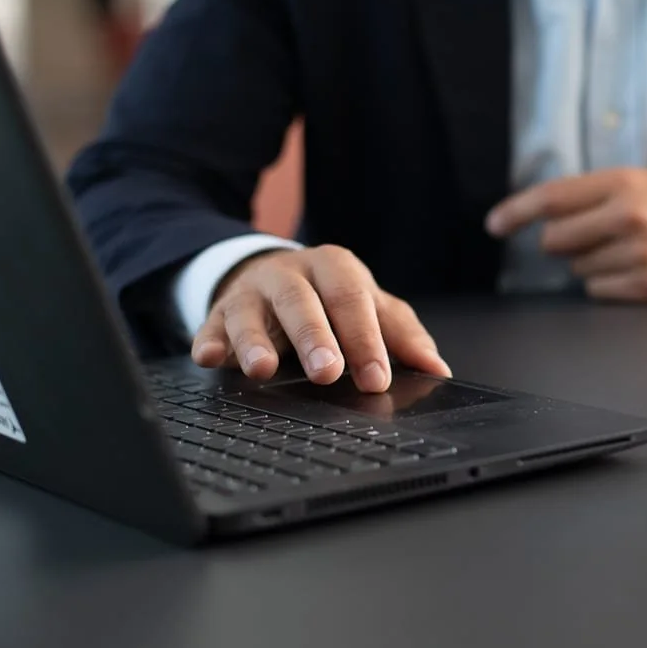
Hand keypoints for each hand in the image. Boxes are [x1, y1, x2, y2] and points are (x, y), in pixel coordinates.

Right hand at [190, 246, 450, 391]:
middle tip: (327, 372)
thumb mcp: (368, 306)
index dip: (365, 340)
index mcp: (335, 269)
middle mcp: (291, 275)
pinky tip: (210, 359)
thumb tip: (437, 369)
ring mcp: (253, 293)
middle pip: (302, 302)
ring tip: (263, 370)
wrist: (273, 274)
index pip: (353, 301)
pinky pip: (211, 326)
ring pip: (252, 312)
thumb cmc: (330, 296)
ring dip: (256, 342)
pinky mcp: (220, 313)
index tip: (377, 378)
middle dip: (314, 337)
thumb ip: (401, 335)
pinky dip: (208, 341)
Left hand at [485, 169, 646, 300]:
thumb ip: (594, 195)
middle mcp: (629, 217)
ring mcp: (639, 255)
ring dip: (591, 262)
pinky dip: (607, 283)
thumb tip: (542, 217)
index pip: (553, 199)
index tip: (495, 224)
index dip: (517, 212)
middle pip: (557, 239)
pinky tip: (635, 269)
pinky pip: (598, 290)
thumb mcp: (643, 182)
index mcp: (625, 184)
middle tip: (592, 235)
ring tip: (628, 249)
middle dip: (563, 241)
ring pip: (577, 268)